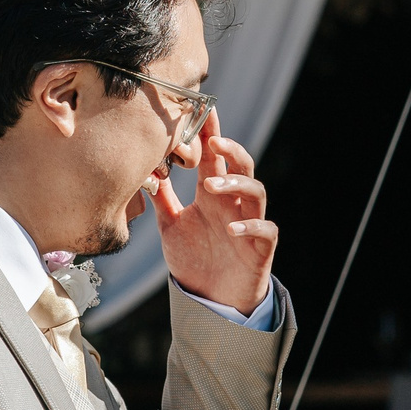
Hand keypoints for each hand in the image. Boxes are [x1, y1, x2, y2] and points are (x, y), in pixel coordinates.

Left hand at [156, 109, 275, 314]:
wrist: (211, 299)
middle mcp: (234, 205)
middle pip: (242, 166)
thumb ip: (163, 200)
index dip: (212, 134)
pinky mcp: (260, 248)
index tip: (205, 110)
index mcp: (213, 196)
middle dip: (231, 151)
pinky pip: (266, 229)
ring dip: (236, 184)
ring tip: (211, 186)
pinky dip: (251, 226)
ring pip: (257, 192)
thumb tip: (144, 171)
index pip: (214, 159)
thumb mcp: (171, 227)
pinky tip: (232, 228)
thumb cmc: (195, 259)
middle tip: (213, 142)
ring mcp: (250, 224)